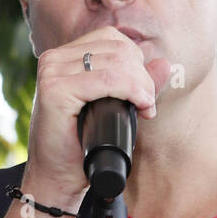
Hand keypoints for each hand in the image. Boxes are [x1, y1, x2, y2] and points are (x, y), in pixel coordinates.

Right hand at [25, 26, 172, 198]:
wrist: (56, 178)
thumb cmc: (80, 147)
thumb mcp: (111, 109)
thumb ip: (136, 84)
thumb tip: (164, 63)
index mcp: (64, 57)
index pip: (112, 39)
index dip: (137, 63)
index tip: (144, 95)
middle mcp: (54, 59)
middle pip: (118, 49)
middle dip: (143, 77)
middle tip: (147, 105)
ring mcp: (52, 72)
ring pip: (117, 62)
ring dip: (141, 85)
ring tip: (144, 108)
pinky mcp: (55, 90)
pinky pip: (107, 79)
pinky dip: (131, 90)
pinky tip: (139, 105)